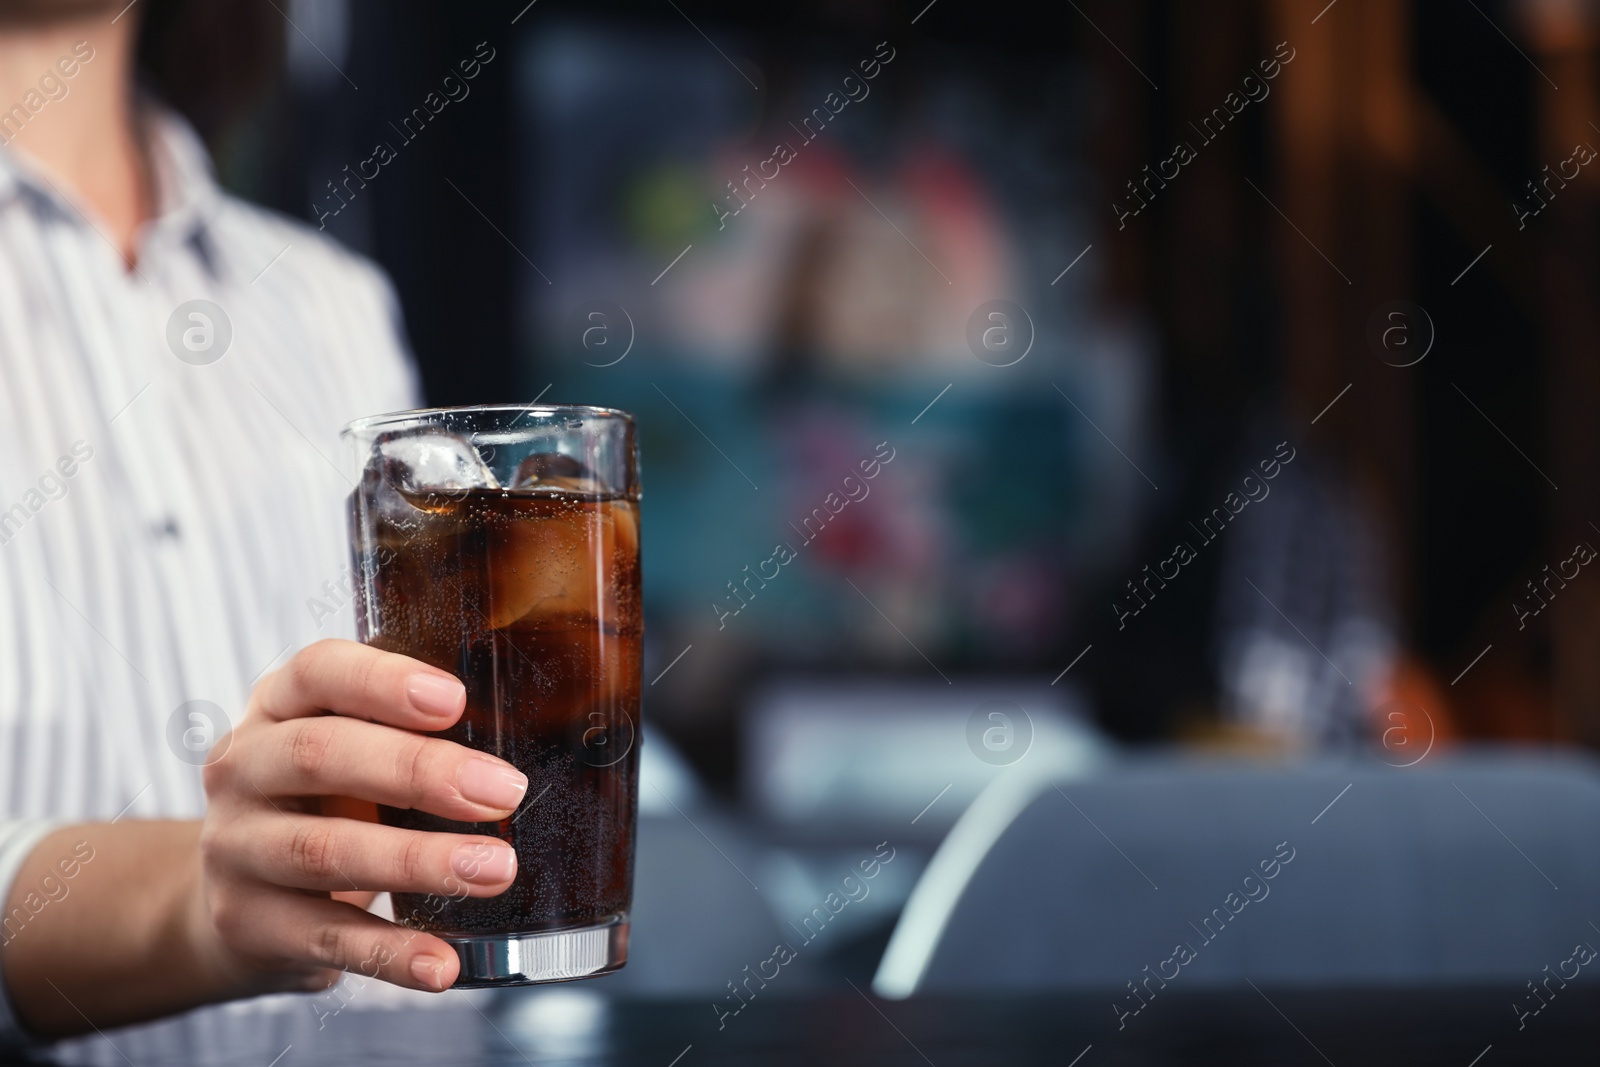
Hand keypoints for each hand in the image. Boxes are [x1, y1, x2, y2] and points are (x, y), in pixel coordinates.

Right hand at [196, 639, 527, 993]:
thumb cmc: (322, 801)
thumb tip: (537, 730)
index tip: (455, 700)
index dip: (382, 682)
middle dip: (421, 771)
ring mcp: (236, 848)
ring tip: (496, 870)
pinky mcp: (247, 923)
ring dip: (417, 861)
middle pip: (323, 755)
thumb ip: (412, 730)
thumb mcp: (349, 747)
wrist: (235, 897)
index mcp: (277, 706)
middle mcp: (244, 768)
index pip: (317, 672)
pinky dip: (389, 953)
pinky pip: (324, 937)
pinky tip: (441, 964)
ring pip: (323, 849)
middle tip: (506, 791)